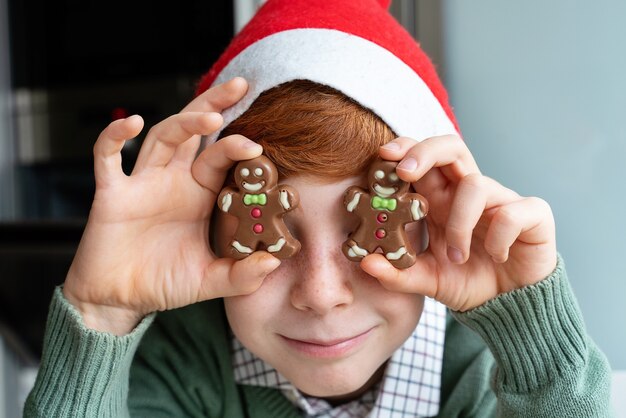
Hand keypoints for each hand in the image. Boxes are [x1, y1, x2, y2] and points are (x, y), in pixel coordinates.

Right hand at [63, 78, 280, 334]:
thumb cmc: (163, 283)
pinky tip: (133, 122)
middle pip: (195, 132)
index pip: (222, 158)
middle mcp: (173, 181)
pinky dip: (115, 137)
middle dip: (215, 105)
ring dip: (185, 121)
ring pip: (163, 138)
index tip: (260, 144)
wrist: (118, 300)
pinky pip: (108, 157)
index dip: (239, 146)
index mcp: (199, 195)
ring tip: (211, 116)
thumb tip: (273, 264)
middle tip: (242, 85)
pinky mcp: (112, 194)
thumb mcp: (209, 280)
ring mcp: (143, 184)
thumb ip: (241, 275)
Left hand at [361, 135, 556, 311]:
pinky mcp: (532, 215)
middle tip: (404, 172)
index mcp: (441, 200)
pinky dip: (498, 237)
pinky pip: (511, 213)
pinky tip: (496, 256)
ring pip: (475, 184)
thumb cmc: (468, 282)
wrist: (509, 307)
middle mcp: (469, 193)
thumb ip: (398, 274)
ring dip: (459, 223)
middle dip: (425, 151)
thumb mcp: (427, 281)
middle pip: (451, 147)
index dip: (405, 150)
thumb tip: (365, 263)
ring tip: (459, 256)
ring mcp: (501, 200)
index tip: (383, 157)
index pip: (423, 160)